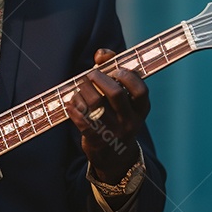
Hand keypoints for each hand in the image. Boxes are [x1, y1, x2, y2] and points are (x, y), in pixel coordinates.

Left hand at [67, 48, 149, 183]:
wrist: (115, 158)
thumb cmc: (116, 117)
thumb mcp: (122, 100)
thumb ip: (113, 71)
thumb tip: (101, 53)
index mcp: (140, 110)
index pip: (140, 90)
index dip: (128, 76)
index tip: (116, 70)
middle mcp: (129, 121)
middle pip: (116, 94)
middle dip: (100, 79)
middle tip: (91, 75)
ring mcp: (112, 132)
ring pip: (95, 104)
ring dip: (83, 90)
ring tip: (80, 88)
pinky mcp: (96, 141)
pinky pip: (81, 119)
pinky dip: (73, 106)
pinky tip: (71, 102)